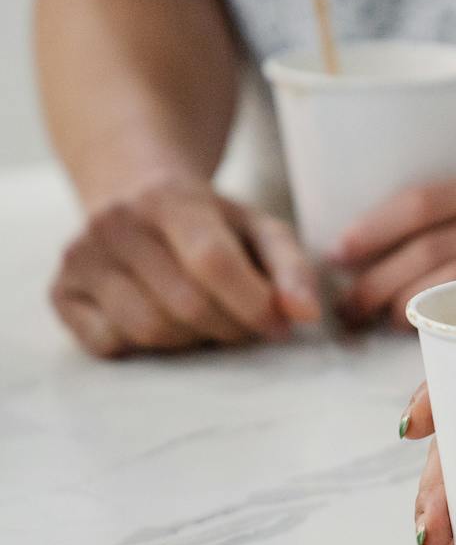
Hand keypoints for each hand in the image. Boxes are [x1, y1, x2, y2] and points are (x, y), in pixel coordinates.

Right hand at [49, 175, 320, 357]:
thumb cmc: (210, 224)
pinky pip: (108, 344)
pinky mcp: (60, 291)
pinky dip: (143, 346)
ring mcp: (80, 257)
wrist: (134, 197)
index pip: (212, 261)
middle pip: (185, 305)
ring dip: (190, 340)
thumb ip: (291, 266)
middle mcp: (115, 223)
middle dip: (228, 328)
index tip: (279, 325)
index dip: (253, 304)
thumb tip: (306, 313)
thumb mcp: (258, 229)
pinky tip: (160, 319)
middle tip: (244, 326)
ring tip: (204, 320)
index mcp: (169, 199)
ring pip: (148, 330)